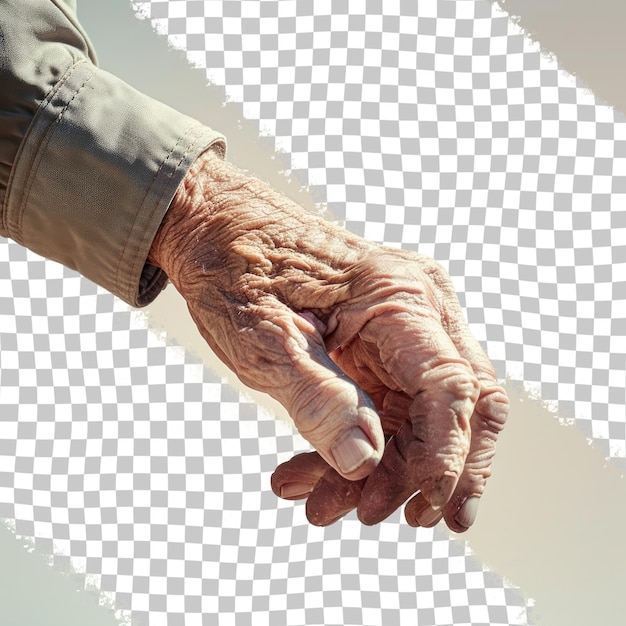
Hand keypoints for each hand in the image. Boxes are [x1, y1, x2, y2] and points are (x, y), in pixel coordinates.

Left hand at [149, 149, 508, 530]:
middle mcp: (418, 308)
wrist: (217, 232)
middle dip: (431, 472)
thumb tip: (365, 461)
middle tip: (375, 516)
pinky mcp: (384, 345)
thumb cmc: (236, 270)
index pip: (451, 384)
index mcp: (397, 296)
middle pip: (462, 404)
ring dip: (383, 470)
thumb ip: (317, 399)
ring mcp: (405, 327)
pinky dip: (361, 448)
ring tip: (319, 504)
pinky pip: (392, 408)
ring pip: (423, 416)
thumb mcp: (264, 339)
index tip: (427, 508)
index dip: (448, 453)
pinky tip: (311, 475)